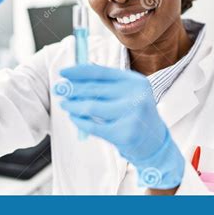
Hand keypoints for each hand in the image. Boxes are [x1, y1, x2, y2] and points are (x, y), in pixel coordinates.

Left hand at [57, 64, 184, 188]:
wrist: (154, 143)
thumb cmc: (135, 114)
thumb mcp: (129, 93)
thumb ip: (107, 82)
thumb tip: (78, 72)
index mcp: (135, 81)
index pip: (101, 72)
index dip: (79, 71)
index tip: (63, 72)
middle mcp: (136, 95)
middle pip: (95, 89)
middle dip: (72, 89)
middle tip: (58, 89)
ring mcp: (132, 115)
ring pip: (91, 107)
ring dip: (73, 105)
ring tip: (65, 104)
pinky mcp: (125, 133)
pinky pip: (93, 126)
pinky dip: (80, 121)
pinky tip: (74, 118)